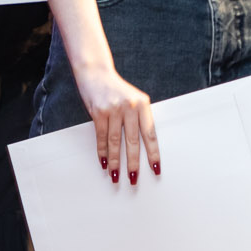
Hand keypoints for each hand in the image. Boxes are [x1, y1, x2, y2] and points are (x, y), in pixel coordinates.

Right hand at [74, 63, 159, 184]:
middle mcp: (129, 107)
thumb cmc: (117, 88)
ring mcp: (113, 109)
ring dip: (115, 161)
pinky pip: (101, 137)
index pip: (150, 134)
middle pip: (133, 141)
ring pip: (115, 142)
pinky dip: (102, 151)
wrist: (96, 71)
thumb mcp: (133, 98)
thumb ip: (139, 116)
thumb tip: (144, 144)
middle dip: (133, 163)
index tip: (155, 169)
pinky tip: (104, 162)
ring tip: (116, 175)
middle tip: (133, 179)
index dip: (153, 153)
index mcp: (143, 104)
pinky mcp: (98, 112)